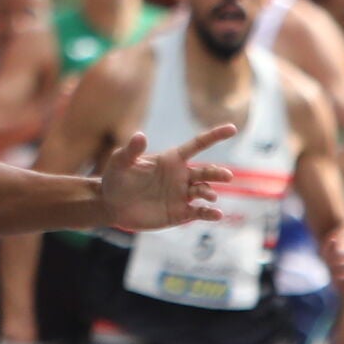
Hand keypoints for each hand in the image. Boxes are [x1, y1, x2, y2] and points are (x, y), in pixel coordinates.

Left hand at [90, 122, 239, 234]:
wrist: (111, 204)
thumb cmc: (116, 178)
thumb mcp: (120, 162)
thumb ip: (131, 150)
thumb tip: (140, 135)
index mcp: (171, 159)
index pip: (198, 145)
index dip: (215, 136)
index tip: (232, 129)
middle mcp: (181, 176)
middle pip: (206, 172)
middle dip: (217, 173)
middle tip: (226, 176)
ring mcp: (182, 195)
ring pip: (204, 191)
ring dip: (210, 193)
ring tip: (209, 196)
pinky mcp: (179, 213)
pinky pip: (199, 212)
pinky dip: (209, 213)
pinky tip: (216, 214)